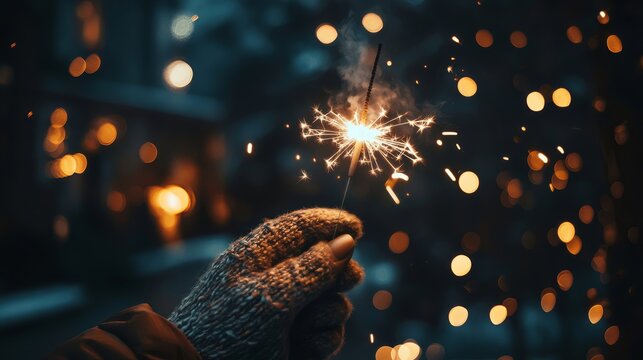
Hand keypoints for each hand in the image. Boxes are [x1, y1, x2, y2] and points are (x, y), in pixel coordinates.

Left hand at [168, 208, 363, 359]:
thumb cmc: (225, 333)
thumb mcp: (269, 297)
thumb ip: (310, 269)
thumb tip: (346, 241)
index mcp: (257, 256)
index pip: (298, 227)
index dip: (329, 223)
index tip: (358, 227)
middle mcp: (274, 280)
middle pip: (323, 262)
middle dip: (339, 272)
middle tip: (348, 280)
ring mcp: (285, 312)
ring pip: (331, 300)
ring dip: (329, 313)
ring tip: (305, 327)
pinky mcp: (293, 341)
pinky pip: (327, 332)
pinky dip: (322, 340)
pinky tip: (304, 347)